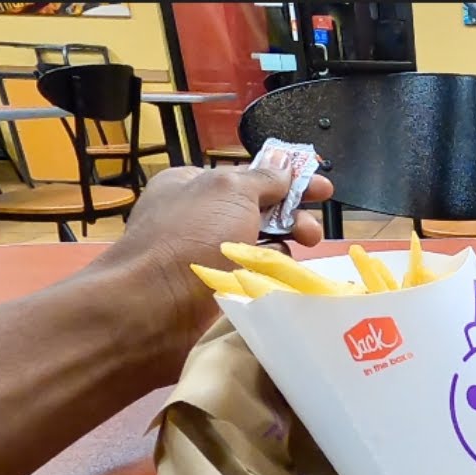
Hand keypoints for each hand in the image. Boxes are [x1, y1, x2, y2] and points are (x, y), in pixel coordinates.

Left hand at [89, 165, 333, 378]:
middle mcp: (199, 220)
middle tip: (313, 234)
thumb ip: (262, 178)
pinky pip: (254, 281)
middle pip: (261, 214)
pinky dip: (270, 280)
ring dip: (284, 251)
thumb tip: (283, 164)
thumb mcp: (229, 192)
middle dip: (293, 219)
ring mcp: (207, 259)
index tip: (323, 190)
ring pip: (261, 250)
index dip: (289, 181)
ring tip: (296, 260)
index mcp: (194, 187)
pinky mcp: (216, 294)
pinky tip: (280, 284)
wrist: (153, 308)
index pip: (250, 178)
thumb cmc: (188, 239)